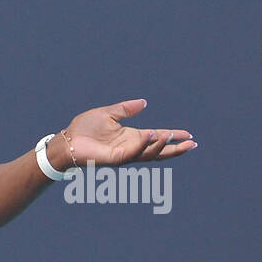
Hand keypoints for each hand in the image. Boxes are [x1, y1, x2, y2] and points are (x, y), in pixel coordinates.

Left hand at [61, 99, 195, 166]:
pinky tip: (153, 136)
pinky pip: (134, 153)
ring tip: (176, 138)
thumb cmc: (84, 128)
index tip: (189, 135)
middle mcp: (130, 147)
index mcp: (131, 137)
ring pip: (149, 154)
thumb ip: (126, 109)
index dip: (173, 136)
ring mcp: (124, 154)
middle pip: (158, 150)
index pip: (156, 137)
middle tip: (193, 144)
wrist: (68, 140)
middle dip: (176, 148)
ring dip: (163, 146)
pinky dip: (145, 145)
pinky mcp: (116, 159)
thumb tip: (144, 103)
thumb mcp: (109, 113)